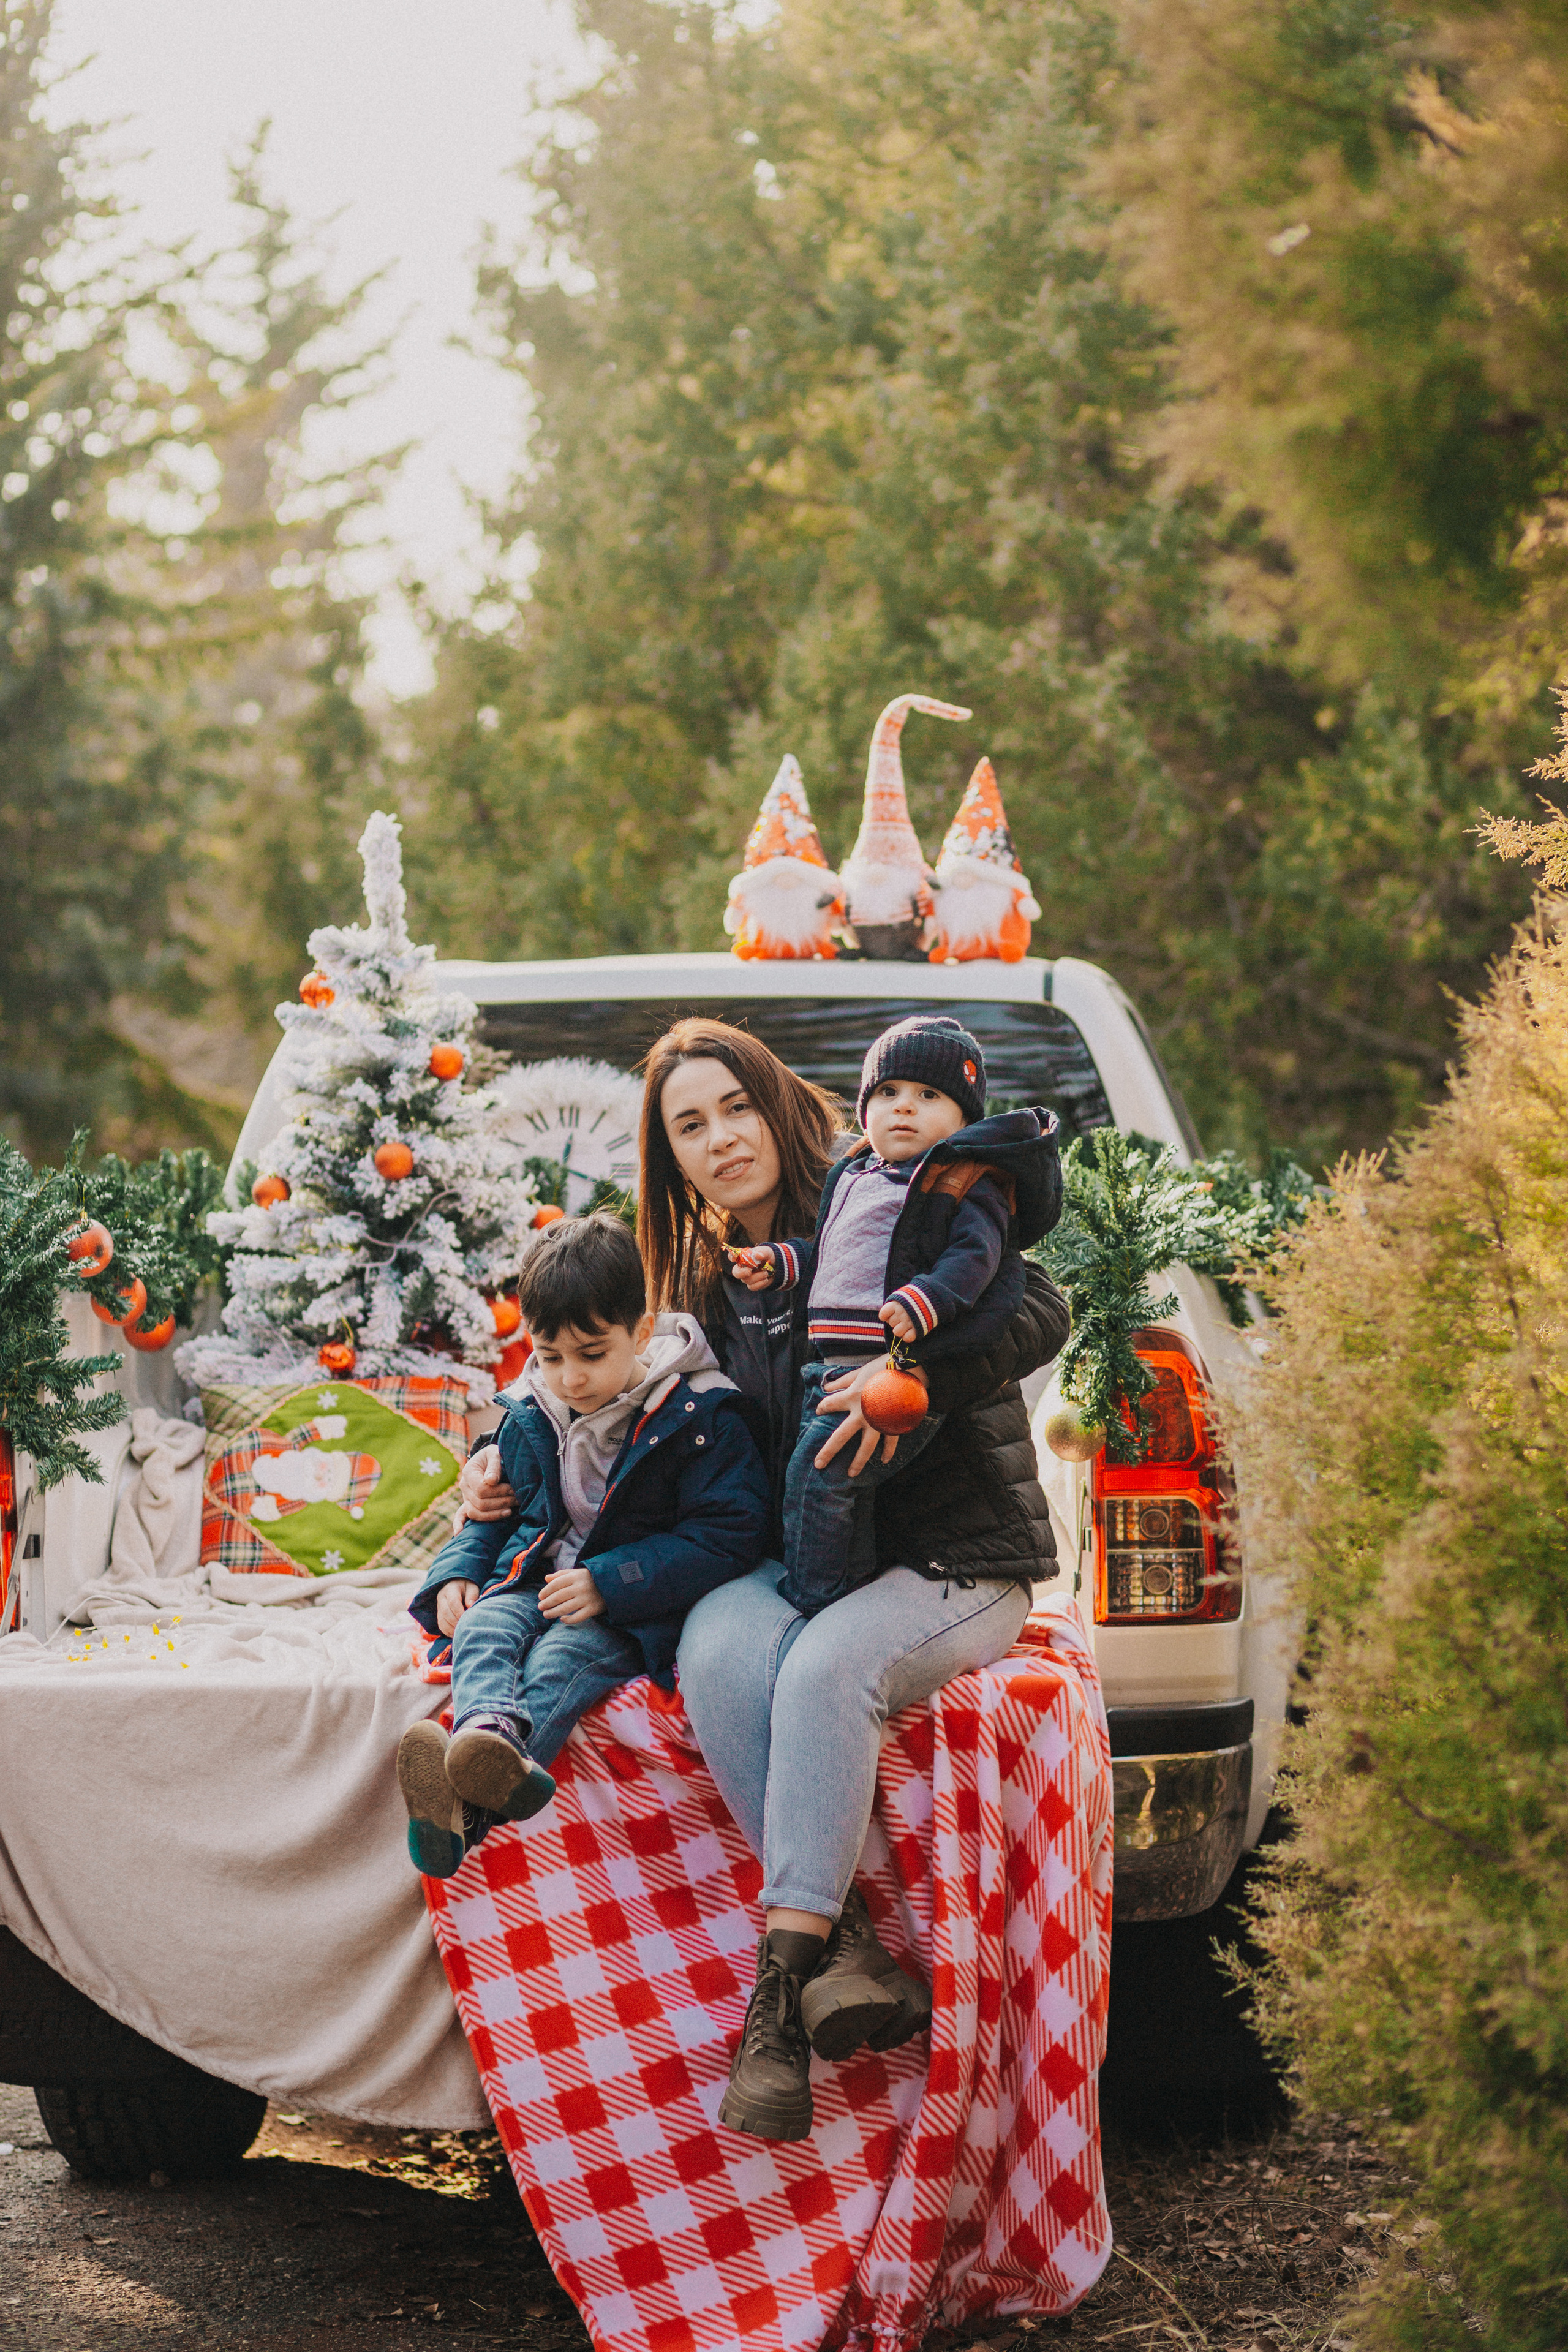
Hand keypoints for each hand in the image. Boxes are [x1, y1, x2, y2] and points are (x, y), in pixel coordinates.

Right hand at [435, 1580, 479, 1635]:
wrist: (457, 1585)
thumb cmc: (467, 1588)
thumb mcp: (472, 1588)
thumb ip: (472, 1596)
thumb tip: (471, 1606)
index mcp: (450, 1589)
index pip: (453, 1602)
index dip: (459, 1612)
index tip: (467, 1619)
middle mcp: (441, 1598)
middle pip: (446, 1613)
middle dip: (456, 1622)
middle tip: (465, 1628)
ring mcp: (438, 1607)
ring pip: (442, 1621)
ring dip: (451, 1629)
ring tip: (461, 1633)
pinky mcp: (439, 1615)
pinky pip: (441, 1625)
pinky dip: (448, 1632)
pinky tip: (456, 1635)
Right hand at [457, 1444, 514, 1526]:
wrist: (490, 1458)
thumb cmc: (495, 1455)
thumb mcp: (495, 1454)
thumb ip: (494, 1465)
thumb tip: (492, 1481)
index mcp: (468, 1472)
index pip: (482, 1489)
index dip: (499, 1491)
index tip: (514, 1489)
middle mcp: (464, 1486)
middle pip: (480, 1503)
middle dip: (501, 1502)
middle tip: (517, 1499)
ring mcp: (465, 1497)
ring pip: (475, 1513)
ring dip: (494, 1514)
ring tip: (510, 1511)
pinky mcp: (467, 1504)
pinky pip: (460, 1516)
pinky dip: (458, 1524)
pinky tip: (459, 1534)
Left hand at [538, 1565, 605, 1623]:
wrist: (614, 1584)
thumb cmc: (592, 1578)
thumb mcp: (578, 1572)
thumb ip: (562, 1574)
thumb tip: (546, 1578)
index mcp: (577, 1576)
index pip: (556, 1584)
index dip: (546, 1591)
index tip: (540, 1596)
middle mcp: (581, 1587)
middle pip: (558, 1597)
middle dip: (547, 1603)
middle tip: (540, 1607)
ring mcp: (587, 1599)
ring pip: (565, 1608)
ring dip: (553, 1612)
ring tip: (546, 1614)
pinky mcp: (593, 1609)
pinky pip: (577, 1617)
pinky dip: (568, 1620)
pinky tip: (562, 1619)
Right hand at [728, 1246, 772, 1291]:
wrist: (776, 1266)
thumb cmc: (768, 1256)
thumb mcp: (767, 1252)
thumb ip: (763, 1252)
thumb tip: (757, 1255)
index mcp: (743, 1257)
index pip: (733, 1256)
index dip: (731, 1256)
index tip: (733, 1258)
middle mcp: (742, 1268)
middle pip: (736, 1272)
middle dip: (741, 1273)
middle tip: (748, 1272)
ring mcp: (747, 1277)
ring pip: (746, 1280)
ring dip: (757, 1277)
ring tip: (766, 1273)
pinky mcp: (752, 1284)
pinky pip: (752, 1287)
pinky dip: (760, 1284)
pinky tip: (766, 1279)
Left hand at [812, 1357, 917, 1476]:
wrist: (908, 1369)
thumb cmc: (882, 1368)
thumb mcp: (859, 1372)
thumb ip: (842, 1381)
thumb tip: (825, 1387)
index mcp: (851, 1397)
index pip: (829, 1405)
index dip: (823, 1407)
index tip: (820, 1410)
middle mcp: (861, 1413)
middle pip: (840, 1437)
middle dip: (828, 1452)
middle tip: (819, 1464)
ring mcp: (877, 1421)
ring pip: (866, 1447)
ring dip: (858, 1461)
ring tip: (851, 1474)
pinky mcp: (893, 1423)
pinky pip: (890, 1441)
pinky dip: (888, 1451)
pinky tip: (884, 1461)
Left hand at [879, 1299, 916, 1343]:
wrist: (933, 1297)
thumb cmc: (915, 1297)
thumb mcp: (902, 1296)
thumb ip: (893, 1305)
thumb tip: (885, 1317)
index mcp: (895, 1304)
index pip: (882, 1315)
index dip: (886, 1316)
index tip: (891, 1314)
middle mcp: (901, 1313)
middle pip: (891, 1323)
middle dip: (896, 1322)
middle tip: (903, 1317)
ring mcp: (909, 1322)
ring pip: (897, 1332)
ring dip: (901, 1330)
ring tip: (906, 1325)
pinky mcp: (917, 1329)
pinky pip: (907, 1338)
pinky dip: (908, 1337)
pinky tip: (911, 1331)